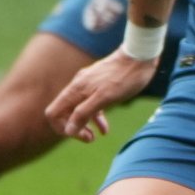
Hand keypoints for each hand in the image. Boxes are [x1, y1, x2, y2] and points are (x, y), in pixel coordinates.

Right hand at [44, 47, 159, 140]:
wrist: (141, 55)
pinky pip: (92, 105)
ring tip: (94, 137)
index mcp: (75, 90)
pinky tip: (105, 129)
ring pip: (78, 110)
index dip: (61, 127)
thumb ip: (84, 113)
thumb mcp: (105, 98)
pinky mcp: (100, 85)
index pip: (53, 113)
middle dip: (73, 128)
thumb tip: (68, 130)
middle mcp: (78, 87)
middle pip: (64, 113)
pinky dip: (96, 118)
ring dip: (84, 125)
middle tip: (89, 139)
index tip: (78, 135)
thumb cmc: (125, 77)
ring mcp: (89, 85)